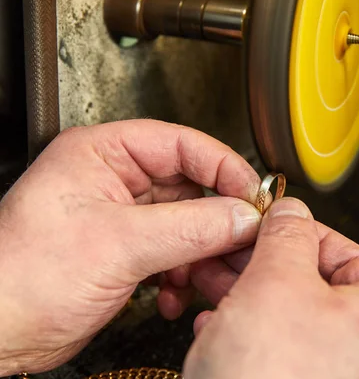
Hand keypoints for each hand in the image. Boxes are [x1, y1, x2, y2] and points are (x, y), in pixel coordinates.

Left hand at [0, 119, 263, 374]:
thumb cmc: (19, 278)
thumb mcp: (116, 245)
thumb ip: (189, 228)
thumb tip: (242, 217)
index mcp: (104, 154)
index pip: (183, 145)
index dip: (224, 168)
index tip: (252, 195)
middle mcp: (117, 181)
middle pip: (193, 187)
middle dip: (218, 220)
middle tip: (242, 240)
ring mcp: (125, 218)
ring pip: (190, 224)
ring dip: (203, 254)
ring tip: (206, 277)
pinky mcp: (129, 252)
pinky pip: (177, 253)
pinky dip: (184, 276)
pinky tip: (173, 295)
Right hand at [184, 198, 358, 378]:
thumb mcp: (277, 283)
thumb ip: (287, 236)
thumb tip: (292, 211)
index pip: (350, 254)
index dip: (306, 231)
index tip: (274, 222)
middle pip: (315, 284)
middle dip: (264, 262)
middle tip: (235, 248)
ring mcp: (333, 377)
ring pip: (288, 316)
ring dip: (247, 291)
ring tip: (213, 279)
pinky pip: (275, 349)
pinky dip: (245, 329)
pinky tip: (214, 324)